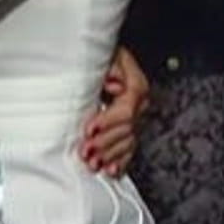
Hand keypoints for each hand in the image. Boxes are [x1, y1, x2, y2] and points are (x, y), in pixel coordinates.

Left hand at [81, 44, 147, 176]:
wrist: (105, 57)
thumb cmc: (103, 55)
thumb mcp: (107, 53)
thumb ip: (112, 67)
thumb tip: (115, 85)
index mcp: (135, 85)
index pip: (126, 108)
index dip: (108, 121)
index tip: (89, 128)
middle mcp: (137, 104)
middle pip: (126, 129)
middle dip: (105, 142)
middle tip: (86, 151)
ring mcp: (134, 117)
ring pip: (127, 141)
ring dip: (109, 155)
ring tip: (92, 164)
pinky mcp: (127, 127)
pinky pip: (128, 148)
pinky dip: (120, 161)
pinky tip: (111, 170)